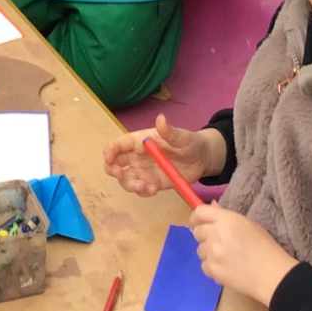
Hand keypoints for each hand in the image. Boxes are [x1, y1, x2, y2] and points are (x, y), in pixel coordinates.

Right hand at [102, 114, 222, 196]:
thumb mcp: (182, 137)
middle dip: (112, 170)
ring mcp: (143, 172)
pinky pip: (140, 190)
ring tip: (146, 187)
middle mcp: (136, 157)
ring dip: (130, 185)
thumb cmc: (190, 143)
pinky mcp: (151, 183)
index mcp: (139, 141)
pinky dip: (143, 192)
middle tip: (120, 174)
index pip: (117, 145)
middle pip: (115, 164)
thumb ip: (169, 131)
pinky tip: (153, 190)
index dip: (109, 151)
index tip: (110, 159)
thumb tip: (161, 119)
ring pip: (126, 180)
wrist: (202, 160)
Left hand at [190, 204, 298, 305]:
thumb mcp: (249, 225)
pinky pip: (204, 265)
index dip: (196, 217)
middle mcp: (216, 234)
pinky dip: (213, 267)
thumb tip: (212, 206)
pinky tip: (227, 268)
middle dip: (205, 236)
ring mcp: (213, 253)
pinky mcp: (213, 270)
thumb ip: (226, 216)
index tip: (198, 223)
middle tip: (219, 243)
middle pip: (197, 232)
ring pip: (200, 250)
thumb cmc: (265, 248)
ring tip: (227, 258)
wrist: (272, 275)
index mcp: (227, 220)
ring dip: (209, 253)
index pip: (200, 212)